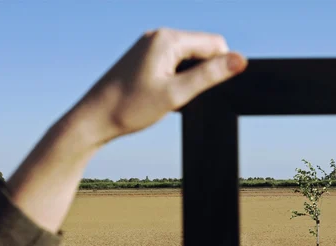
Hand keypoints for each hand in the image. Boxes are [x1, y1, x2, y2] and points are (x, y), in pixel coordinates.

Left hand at [69, 28, 246, 146]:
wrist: (95, 119)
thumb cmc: (130, 107)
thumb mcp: (177, 94)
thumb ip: (210, 76)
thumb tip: (240, 61)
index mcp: (167, 39)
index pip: (215, 43)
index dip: (220, 68)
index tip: (203, 91)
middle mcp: (158, 35)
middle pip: (203, 48)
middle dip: (204, 73)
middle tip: (183, 97)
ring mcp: (150, 45)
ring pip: (190, 57)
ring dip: (190, 78)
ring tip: (170, 97)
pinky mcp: (145, 57)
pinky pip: (175, 62)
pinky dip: (177, 79)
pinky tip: (162, 95)